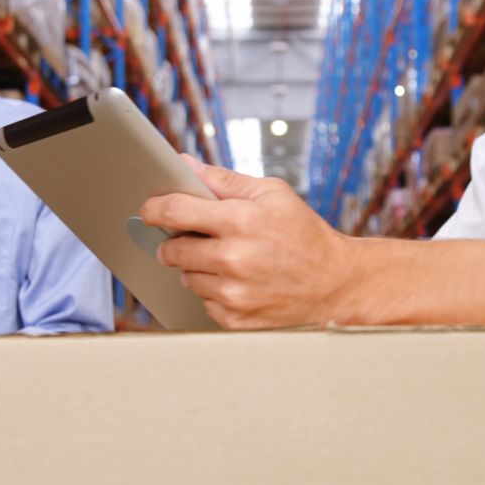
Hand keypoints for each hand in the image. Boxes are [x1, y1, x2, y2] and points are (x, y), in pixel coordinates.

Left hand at [140, 155, 360, 328]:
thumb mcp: (272, 194)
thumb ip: (225, 180)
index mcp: (241, 220)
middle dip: (176, 241)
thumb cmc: (304, 234)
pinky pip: (204, 301)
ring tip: (229, 261)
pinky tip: (240, 283)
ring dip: (198, 268)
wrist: (335, 284)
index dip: (154, 208)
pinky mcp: (235, 319)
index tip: (148, 209)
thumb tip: (186, 165)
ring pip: (187, 277)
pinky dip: (215, 292)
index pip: (175, 210)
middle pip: (174, 248)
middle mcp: (234, 258)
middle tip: (190, 238)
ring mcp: (234, 293)